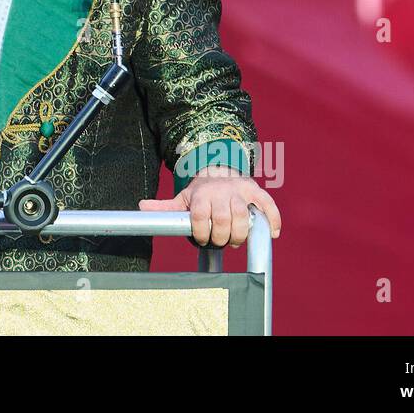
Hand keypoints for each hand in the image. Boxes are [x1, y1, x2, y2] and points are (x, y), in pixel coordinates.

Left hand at [139, 165, 280, 247]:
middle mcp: (221, 191)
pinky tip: (272, 233)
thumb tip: (140, 206)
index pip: (200, 216)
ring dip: (240, 234)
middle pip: (223, 219)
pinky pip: (267, 204)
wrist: (219, 170)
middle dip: (221, 236)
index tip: (202, 240)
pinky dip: (272, 219)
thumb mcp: (182, 198)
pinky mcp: (255, 191)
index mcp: (201, 194)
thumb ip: (164, 207)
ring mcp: (239, 191)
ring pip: (243, 215)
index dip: (201, 232)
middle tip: (220, 242)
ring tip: (235, 240)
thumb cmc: (200, 193)